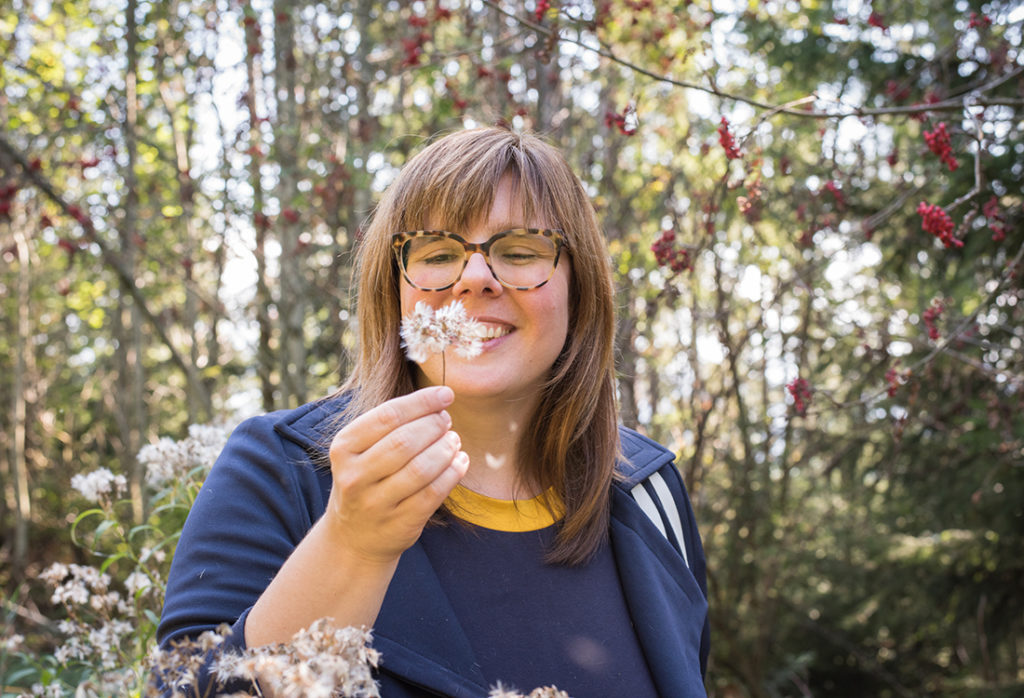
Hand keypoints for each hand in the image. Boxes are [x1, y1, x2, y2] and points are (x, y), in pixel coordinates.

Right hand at [325, 386, 467, 564]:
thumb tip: (439, 400)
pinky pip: (433, 493)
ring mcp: (376, 503)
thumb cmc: (366, 478)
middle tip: (446, 420)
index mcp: (343, 448)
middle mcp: (355, 476)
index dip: (422, 402)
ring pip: (422, 468)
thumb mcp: (361, 450)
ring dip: (446, 449)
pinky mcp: (400, 523)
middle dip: (434, 425)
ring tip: (454, 440)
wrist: (353, 536)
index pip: (388, 416)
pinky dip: (453, 473)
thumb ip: (390, 424)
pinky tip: (460, 462)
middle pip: (405, 441)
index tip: (445, 394)